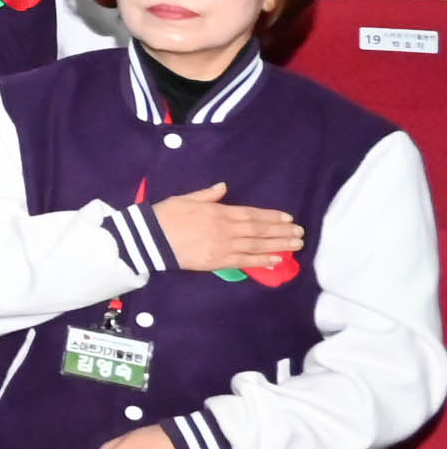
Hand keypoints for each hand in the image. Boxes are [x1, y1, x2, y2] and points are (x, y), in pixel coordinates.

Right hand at [151, 180, 302, 278]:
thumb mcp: (185, 199)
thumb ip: (207, 195)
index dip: (271, 216)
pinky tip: (276, 260)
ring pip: (256, 245)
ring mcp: (223, 246)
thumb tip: (223, 187)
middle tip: (300, 233)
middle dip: (281, 231)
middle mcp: (226, 229)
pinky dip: (261, 261)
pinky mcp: (217, 261)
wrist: (149, 239)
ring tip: (296, 245)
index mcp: (219, 212)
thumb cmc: (165, 216)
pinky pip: (244, 261)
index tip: (288, 218)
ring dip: (278, 245)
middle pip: (259, 230)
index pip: (251, 214)